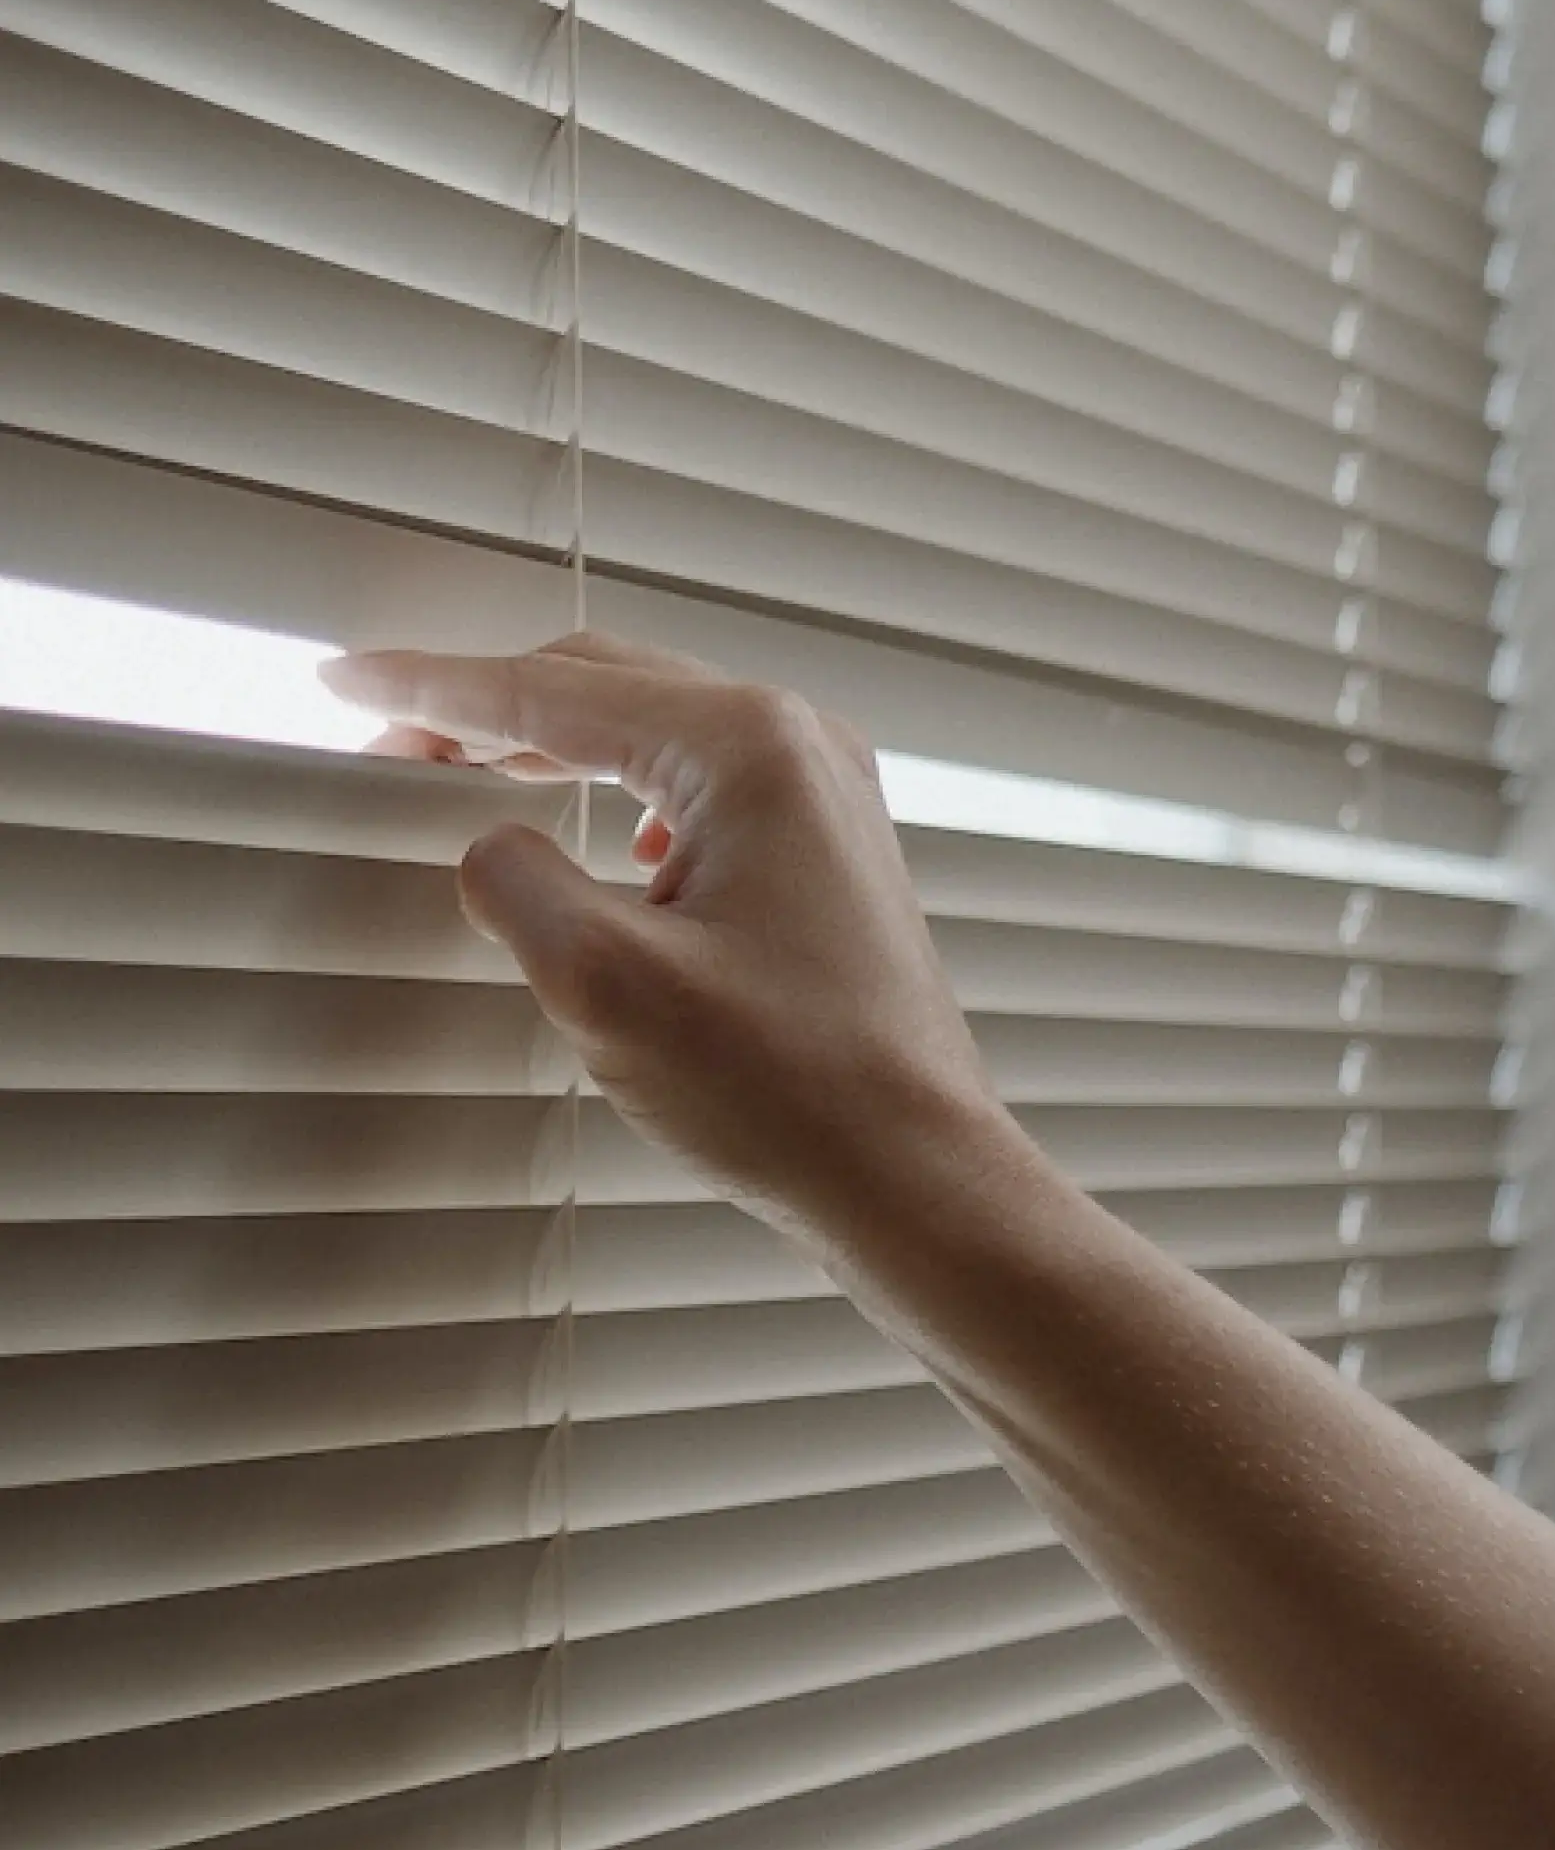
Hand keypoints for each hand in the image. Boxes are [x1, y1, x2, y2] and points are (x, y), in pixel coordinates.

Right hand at [324, 634, 1016, 1286]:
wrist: (915, 1170)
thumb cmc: (785, 1087)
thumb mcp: (602, 983)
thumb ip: (514, 881)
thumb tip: (490, 843)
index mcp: (749, 746)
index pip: (552, 690)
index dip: (433, 687)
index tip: (344, 679)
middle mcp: (803, 745)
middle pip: (608, 684)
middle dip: (491, 707)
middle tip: (387, 743)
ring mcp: (832, 797)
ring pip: (659, 732)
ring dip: (557, 746)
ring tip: (464, 774)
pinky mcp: (837, 855)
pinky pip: (706, 788)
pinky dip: (629, 791)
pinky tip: (610, 843)